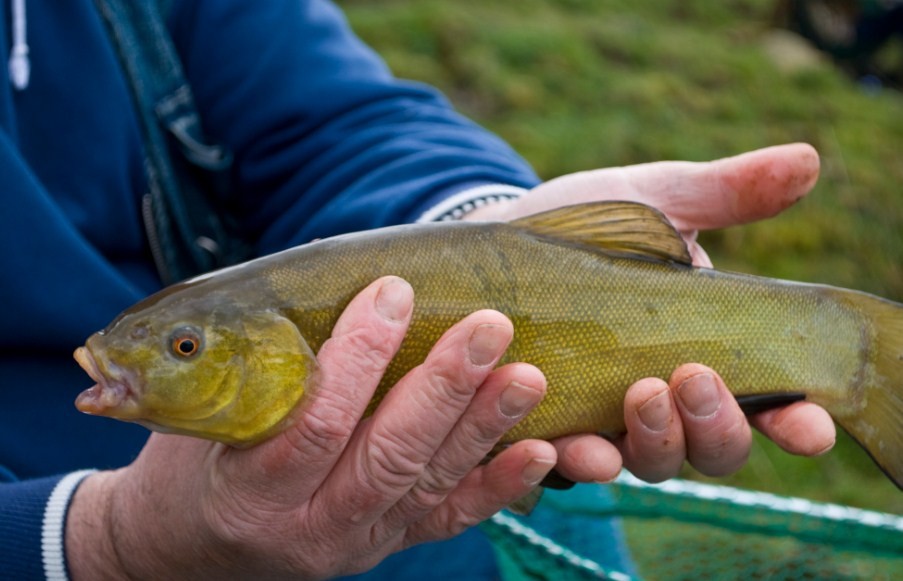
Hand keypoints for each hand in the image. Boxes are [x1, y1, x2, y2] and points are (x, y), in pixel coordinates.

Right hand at [67, 277, 554, 579]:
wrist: (185, 550)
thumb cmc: (191, 463)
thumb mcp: (200, 418)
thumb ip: (259, 369)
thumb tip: (327, 279)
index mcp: (250, 493)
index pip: (315, 425)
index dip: (357, 358)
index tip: (392, 292)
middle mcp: (309, 528)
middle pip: (388, 456)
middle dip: (443, 389)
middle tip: (488, 327)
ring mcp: (357, 542)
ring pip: (428, 484)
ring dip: (483, 428)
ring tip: (528, 375)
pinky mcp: (390, 544)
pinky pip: (449, 519)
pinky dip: (498, 486)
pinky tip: (541, 451)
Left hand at [466, 142, 835, 482]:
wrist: (497, 239)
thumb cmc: (586, 225)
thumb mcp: (653, 202)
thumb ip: (724, 192)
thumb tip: (806, 160)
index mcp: (704, 352)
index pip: (766, 404)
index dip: (794, 423)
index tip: (811, 427)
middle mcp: (663, 401)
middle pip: (712, 449)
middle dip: (716, 425)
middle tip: (694, 376)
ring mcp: (606, 422)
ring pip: (650, 463)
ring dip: (656, 443)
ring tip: (642, 396)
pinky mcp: (546, 428)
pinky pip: (564, 465)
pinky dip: (572, 460)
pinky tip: (565, 445)